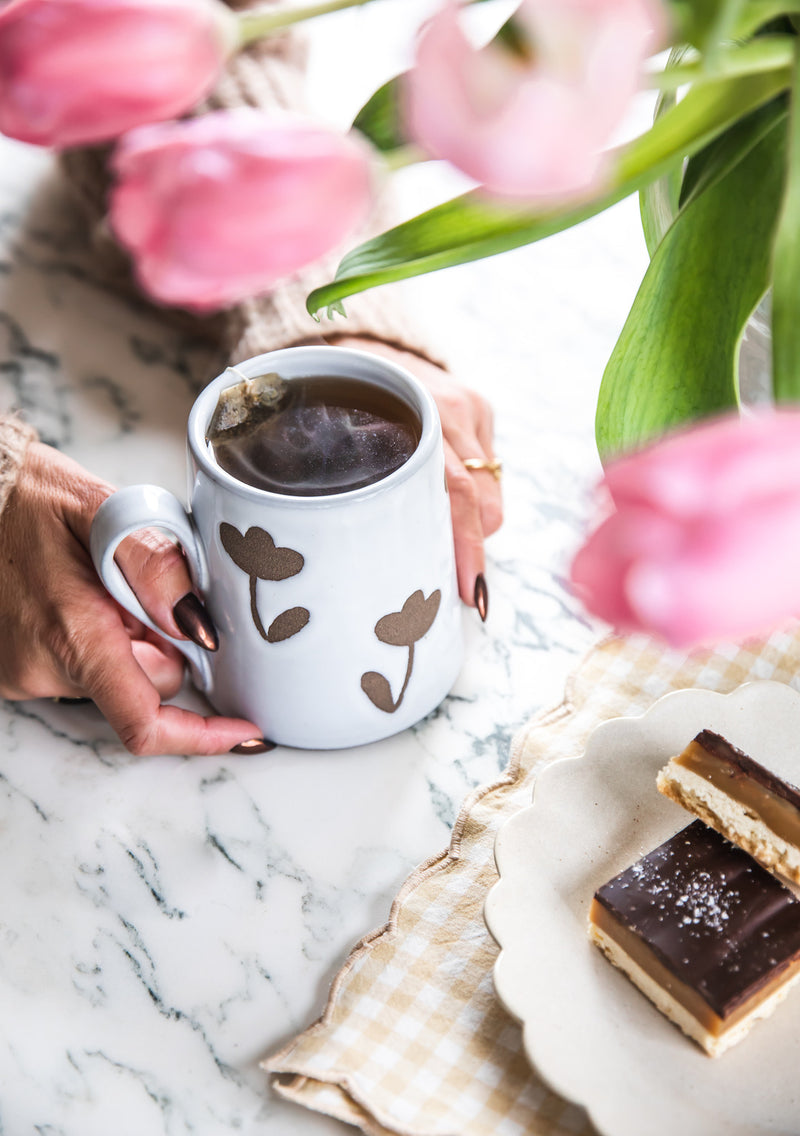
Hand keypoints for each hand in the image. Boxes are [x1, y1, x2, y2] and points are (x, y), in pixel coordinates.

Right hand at [0, 441, 264, 755]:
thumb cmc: (27, 496)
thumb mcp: (102, 510)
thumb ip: (156, 565)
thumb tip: (198, 626)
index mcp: (73, 634)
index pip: (145, 722)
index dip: (203, 735)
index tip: (247, 731)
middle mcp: (42, 668)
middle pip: (146, 688)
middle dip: (164, 644)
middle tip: (141, 585)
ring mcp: (23, 674)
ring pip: (116, 677)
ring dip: (127, 638)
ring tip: (99, 581)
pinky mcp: (13, 671)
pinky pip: (81, 668)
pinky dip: (95, 638)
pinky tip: (77, 594)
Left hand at [330, 337, 502, 612]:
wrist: (363, 342)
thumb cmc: (339, 400)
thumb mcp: (336, 438)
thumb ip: (353, 485)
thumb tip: (355, 559)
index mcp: (414, 417)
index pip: (456, 492)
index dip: (466, 545)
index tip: (470, 592)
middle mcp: (453, 409)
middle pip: (483, 503)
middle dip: (472, 549)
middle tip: (454, 585)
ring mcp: (474, 409)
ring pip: (490, 496)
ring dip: (469, 527)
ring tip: (438, 537)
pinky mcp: (485, 411)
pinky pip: (488, 474)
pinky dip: (470, 498)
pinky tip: (441, 498)